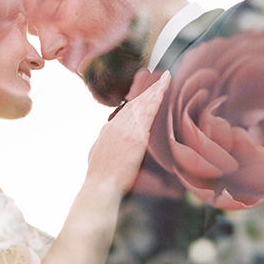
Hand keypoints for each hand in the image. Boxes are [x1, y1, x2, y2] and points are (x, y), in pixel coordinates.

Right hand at [87, 70, 170, 194]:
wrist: (100, 186)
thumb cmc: (99, 178)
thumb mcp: (97, 154)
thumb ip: (105, 142)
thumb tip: (109, 137)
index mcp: (108, 129)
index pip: (126, 109)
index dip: (139, 98)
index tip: (147, 90)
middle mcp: (116, 125)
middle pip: (136, 102)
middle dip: (149, 88)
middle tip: (162, 77)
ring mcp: (125, 130)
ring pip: (143, 104)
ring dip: (155, 89)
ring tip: (166, 79)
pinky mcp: (135, 137)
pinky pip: (148, 113)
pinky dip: (155, 100)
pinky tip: (163, 90)